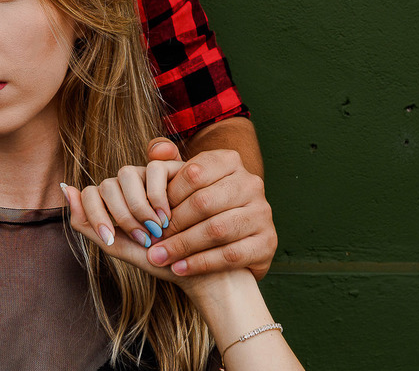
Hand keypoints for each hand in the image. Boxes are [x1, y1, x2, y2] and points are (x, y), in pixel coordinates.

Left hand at [63, 161, 193, 287]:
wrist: (193, 264)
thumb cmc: (156, 256)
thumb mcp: (117, 246)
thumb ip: (87, 223)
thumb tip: (65, 188)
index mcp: (112, 201)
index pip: (90, 194)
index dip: (97, 215)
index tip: (111, 239)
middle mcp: (127, 185)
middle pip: (106, 185)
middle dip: (121, 216)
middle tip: (142, 238)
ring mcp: (148, 175)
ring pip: (125, 174)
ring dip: (138, 206)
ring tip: (156, 229)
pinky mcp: (173, 169)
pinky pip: (153, 169)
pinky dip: (157, 195)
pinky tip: (167, 215)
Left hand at [144, 137, 275, 278]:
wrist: (236, 242)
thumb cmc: (202, 208)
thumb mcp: (185, 181)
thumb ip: (165, 163)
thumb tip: (156, 150)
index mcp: (229, 161)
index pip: (192, 173)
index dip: (167, 196)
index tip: (150, 214)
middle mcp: (250, 183)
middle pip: (203, 202)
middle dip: (173, 224)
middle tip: (151, 239)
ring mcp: (262, 212)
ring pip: (216, 229)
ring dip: (183, 246)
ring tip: (159, 257)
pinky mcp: (268, 242)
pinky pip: (230, 254)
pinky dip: (201, 263)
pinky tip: (179, 268)